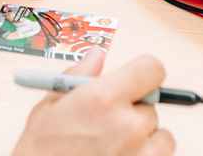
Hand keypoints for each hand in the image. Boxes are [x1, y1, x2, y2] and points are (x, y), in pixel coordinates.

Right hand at [12, 53, 175, 155]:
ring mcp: (140, 154)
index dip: (144, 74)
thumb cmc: (41, 150)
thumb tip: (98, 56)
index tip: (136, 83)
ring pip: (161, 137)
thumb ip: (78, 77)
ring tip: (113, 149)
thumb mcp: (48, 107)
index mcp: (103, 98)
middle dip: (134, 113)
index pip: (152, 69)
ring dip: (145, 140)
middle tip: (109, 126)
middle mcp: (127, 125)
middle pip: (152, 106)